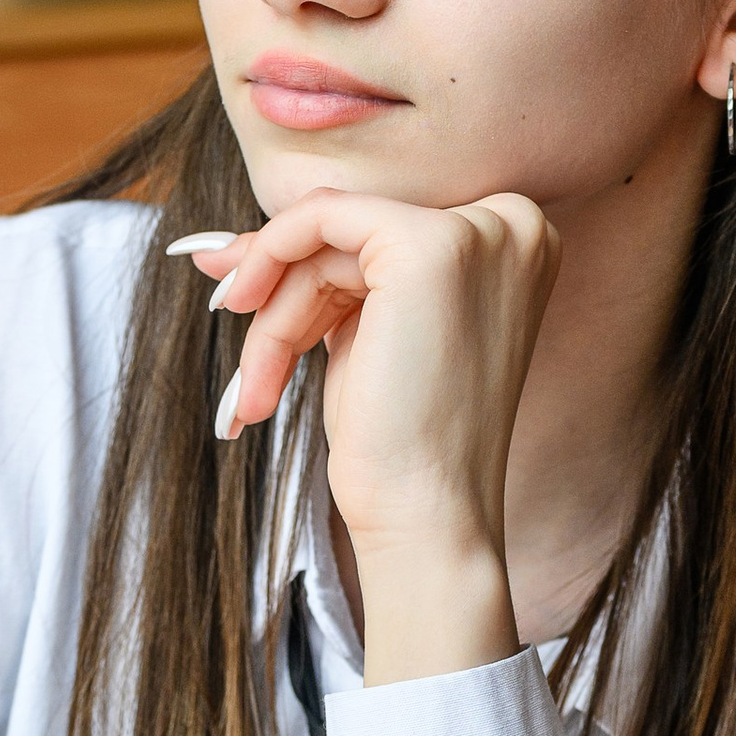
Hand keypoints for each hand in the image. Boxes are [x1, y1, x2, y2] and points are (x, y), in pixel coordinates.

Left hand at [174, 189, 559, 682]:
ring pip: (329, 240)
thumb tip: (218, 250)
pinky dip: (269, 261)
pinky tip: (248, 323)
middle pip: (357, 235)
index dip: (307, 264)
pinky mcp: (428, 247)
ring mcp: (477, 233)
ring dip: (275, 317)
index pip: (386, 234)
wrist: (427, 517)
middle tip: (247, 363)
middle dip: (282, 293)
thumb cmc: (402, 448)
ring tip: (259, 390)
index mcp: (517, 246)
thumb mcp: (368, 339)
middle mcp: (515, 227)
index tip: (242, 297)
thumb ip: (322, 278)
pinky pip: (320, 218)